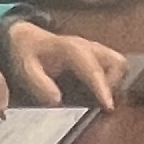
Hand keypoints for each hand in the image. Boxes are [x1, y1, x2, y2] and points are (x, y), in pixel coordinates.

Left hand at [5, 22, 127, 108]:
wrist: (25, 37)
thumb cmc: (26, 53)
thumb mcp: (25, 69)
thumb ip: (39, 84)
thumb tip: (57, 100)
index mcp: (71, 49)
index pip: (93, 68)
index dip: (102, 88)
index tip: (108, 106)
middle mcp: (87, 46)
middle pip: (117, 61)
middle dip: (113, 83)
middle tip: (99, 102)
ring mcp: (93, 48)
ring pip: (118, 62)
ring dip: (114, 81)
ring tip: (97, 97)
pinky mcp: (94, 53)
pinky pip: (112, 64)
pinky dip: (110, 78)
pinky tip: (95, 90)